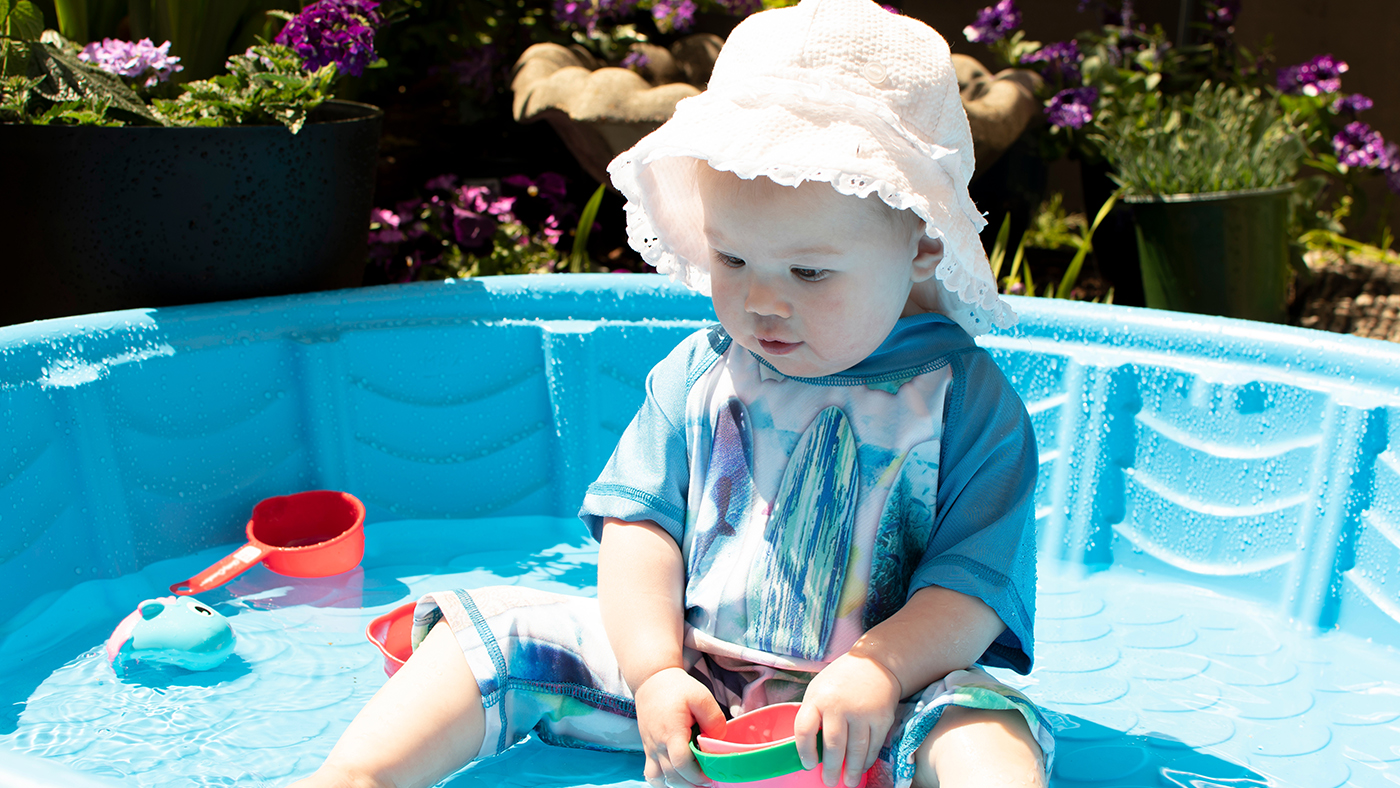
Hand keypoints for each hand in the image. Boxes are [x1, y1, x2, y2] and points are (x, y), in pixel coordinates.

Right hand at [633, 667, 727, 787]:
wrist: (651, 680)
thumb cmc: (677, 688)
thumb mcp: (701, 696)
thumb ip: (713, 719)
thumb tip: (718, 740)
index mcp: (671, 733)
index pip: (682, 765)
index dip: (698, 775)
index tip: (712, 775)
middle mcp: (658, 745)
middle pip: (673, 777)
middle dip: (692, 783)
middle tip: (709, 780)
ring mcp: (651, 749)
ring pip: (660, 780)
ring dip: (678, 784)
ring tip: (694, 779)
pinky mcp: (648, 750)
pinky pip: (652, 775)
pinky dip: (664, 781)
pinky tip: (678, 777)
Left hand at [794, 654, 901, 787]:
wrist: (874, 664)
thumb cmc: (839, 682)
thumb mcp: (818, 691)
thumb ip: (812, 716)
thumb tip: (809, 749)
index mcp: (817, 699)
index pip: (804, 730)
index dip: (804, 751)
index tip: (809, 765)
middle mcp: (839, 706)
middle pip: (834, 745)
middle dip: (831, 769)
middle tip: (830, 782)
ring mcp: (862, 712)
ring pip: (857, 750)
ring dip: (852, 770)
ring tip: (849, 782)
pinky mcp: (882, 718)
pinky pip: (874, 746)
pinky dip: (868, 760)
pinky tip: (863, 766)